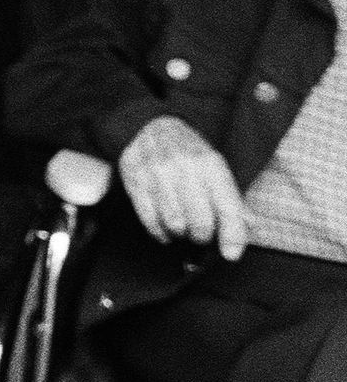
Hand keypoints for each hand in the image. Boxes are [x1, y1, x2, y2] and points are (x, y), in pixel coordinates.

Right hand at [118, 115, 246, 259]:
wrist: (149, 126)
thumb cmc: (188, 154)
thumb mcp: (216, 169)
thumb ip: (232, 201)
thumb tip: (247, 233)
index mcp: (210, 164)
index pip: (227, 207)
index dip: (232, 236)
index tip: (231, 255)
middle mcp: (183, 167)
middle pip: (200, 222)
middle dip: (203, 236)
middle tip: (201, 232)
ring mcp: (156, 174)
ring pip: (175, 225)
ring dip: (181, 234)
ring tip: (182, 226)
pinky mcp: (134, 182)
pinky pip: (150, 222)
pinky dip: (161, 232)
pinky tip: (165, 226)